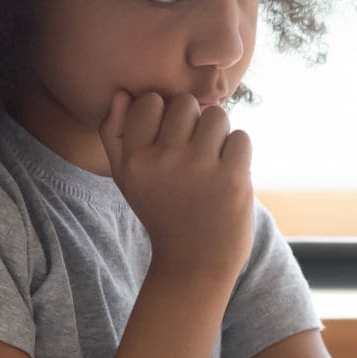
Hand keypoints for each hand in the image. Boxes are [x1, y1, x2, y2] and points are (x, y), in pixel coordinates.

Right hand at [102, 90, 253, 286]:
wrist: (194, 263)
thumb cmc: (161, 213)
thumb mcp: (127, 179)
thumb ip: (115, 135)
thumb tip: (123, 94)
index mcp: (134, 159)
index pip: (150, 101)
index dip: (164, 114)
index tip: (169, 140)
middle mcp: (163, 161)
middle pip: (185, 103)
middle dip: (194, 121)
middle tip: (193, 151)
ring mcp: (199, 169)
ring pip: (216, 115)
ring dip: (219, 134)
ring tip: (212, 161)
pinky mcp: (232, 179)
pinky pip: (241, 137)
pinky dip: (239, 152)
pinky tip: (227, 173)